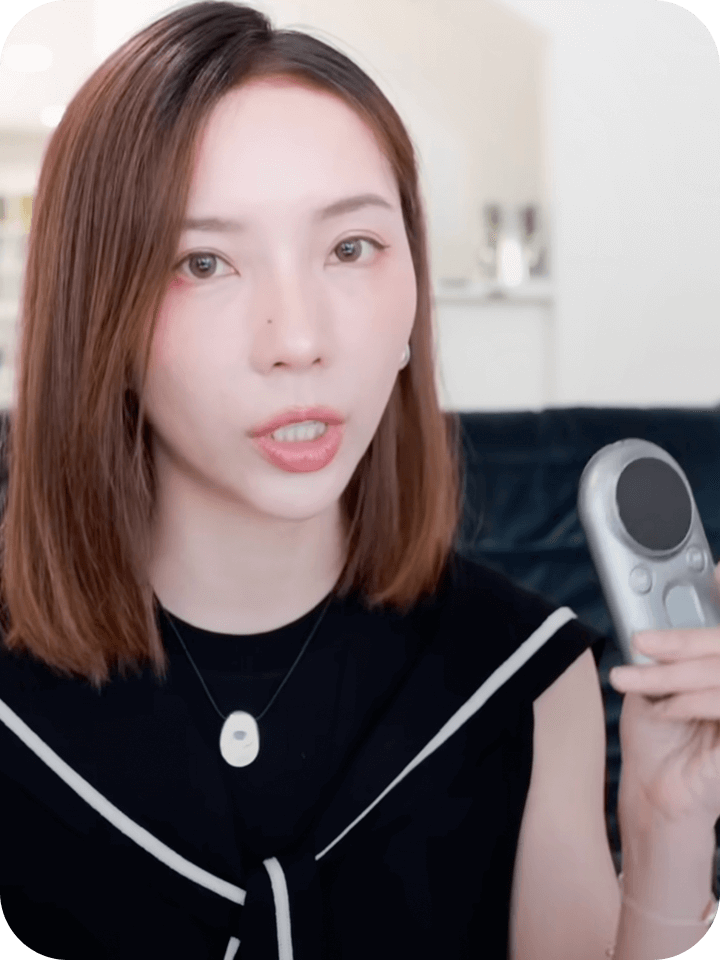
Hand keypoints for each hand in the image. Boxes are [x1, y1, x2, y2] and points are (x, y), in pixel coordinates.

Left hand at [609, 561, 719, 829]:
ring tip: (635, 681)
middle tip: (642, 643)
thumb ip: (666, 651)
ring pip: (717, 673)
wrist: (659, 794)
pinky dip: (690, 702)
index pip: (718, 635)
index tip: (718, 570)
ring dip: (671, 676)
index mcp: (718, 666)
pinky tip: (667, 709)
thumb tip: (654, 619)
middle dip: (679, 643)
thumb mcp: (657, 683)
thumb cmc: (660, 739)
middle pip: (718, 647)